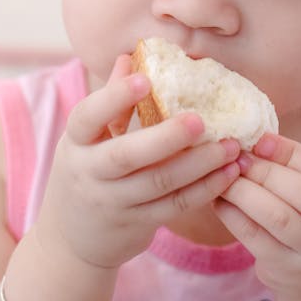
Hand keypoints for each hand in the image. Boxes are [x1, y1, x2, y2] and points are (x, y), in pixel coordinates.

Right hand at [34, 55, 240, 270]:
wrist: (69, 242)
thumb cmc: (85, 174)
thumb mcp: (86, 139)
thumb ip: (110, 101)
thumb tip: (129, 57)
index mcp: (76, 143)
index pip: (88, 117)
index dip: (115, 98)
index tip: (146, 79)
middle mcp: (90, 173)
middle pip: (128, 155)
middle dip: (167, 137)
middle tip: (201, 120)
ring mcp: (114, 202)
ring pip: (159, 183)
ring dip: (199, 164)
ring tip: (231, 145)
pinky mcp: (138, 224)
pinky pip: (175, 206)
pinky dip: (205, 189)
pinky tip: (228, 173)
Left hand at [214, 134, 300, 300]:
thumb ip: (299, 163)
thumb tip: (259, 140)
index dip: (291, 153)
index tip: (259, 141)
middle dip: (266, 171)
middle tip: (237, 158)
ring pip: (278, 218)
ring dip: (245, 192)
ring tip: (226, 176)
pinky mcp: (289, 273)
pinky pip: (256, 239)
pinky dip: (233, 215)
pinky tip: (220, 200)